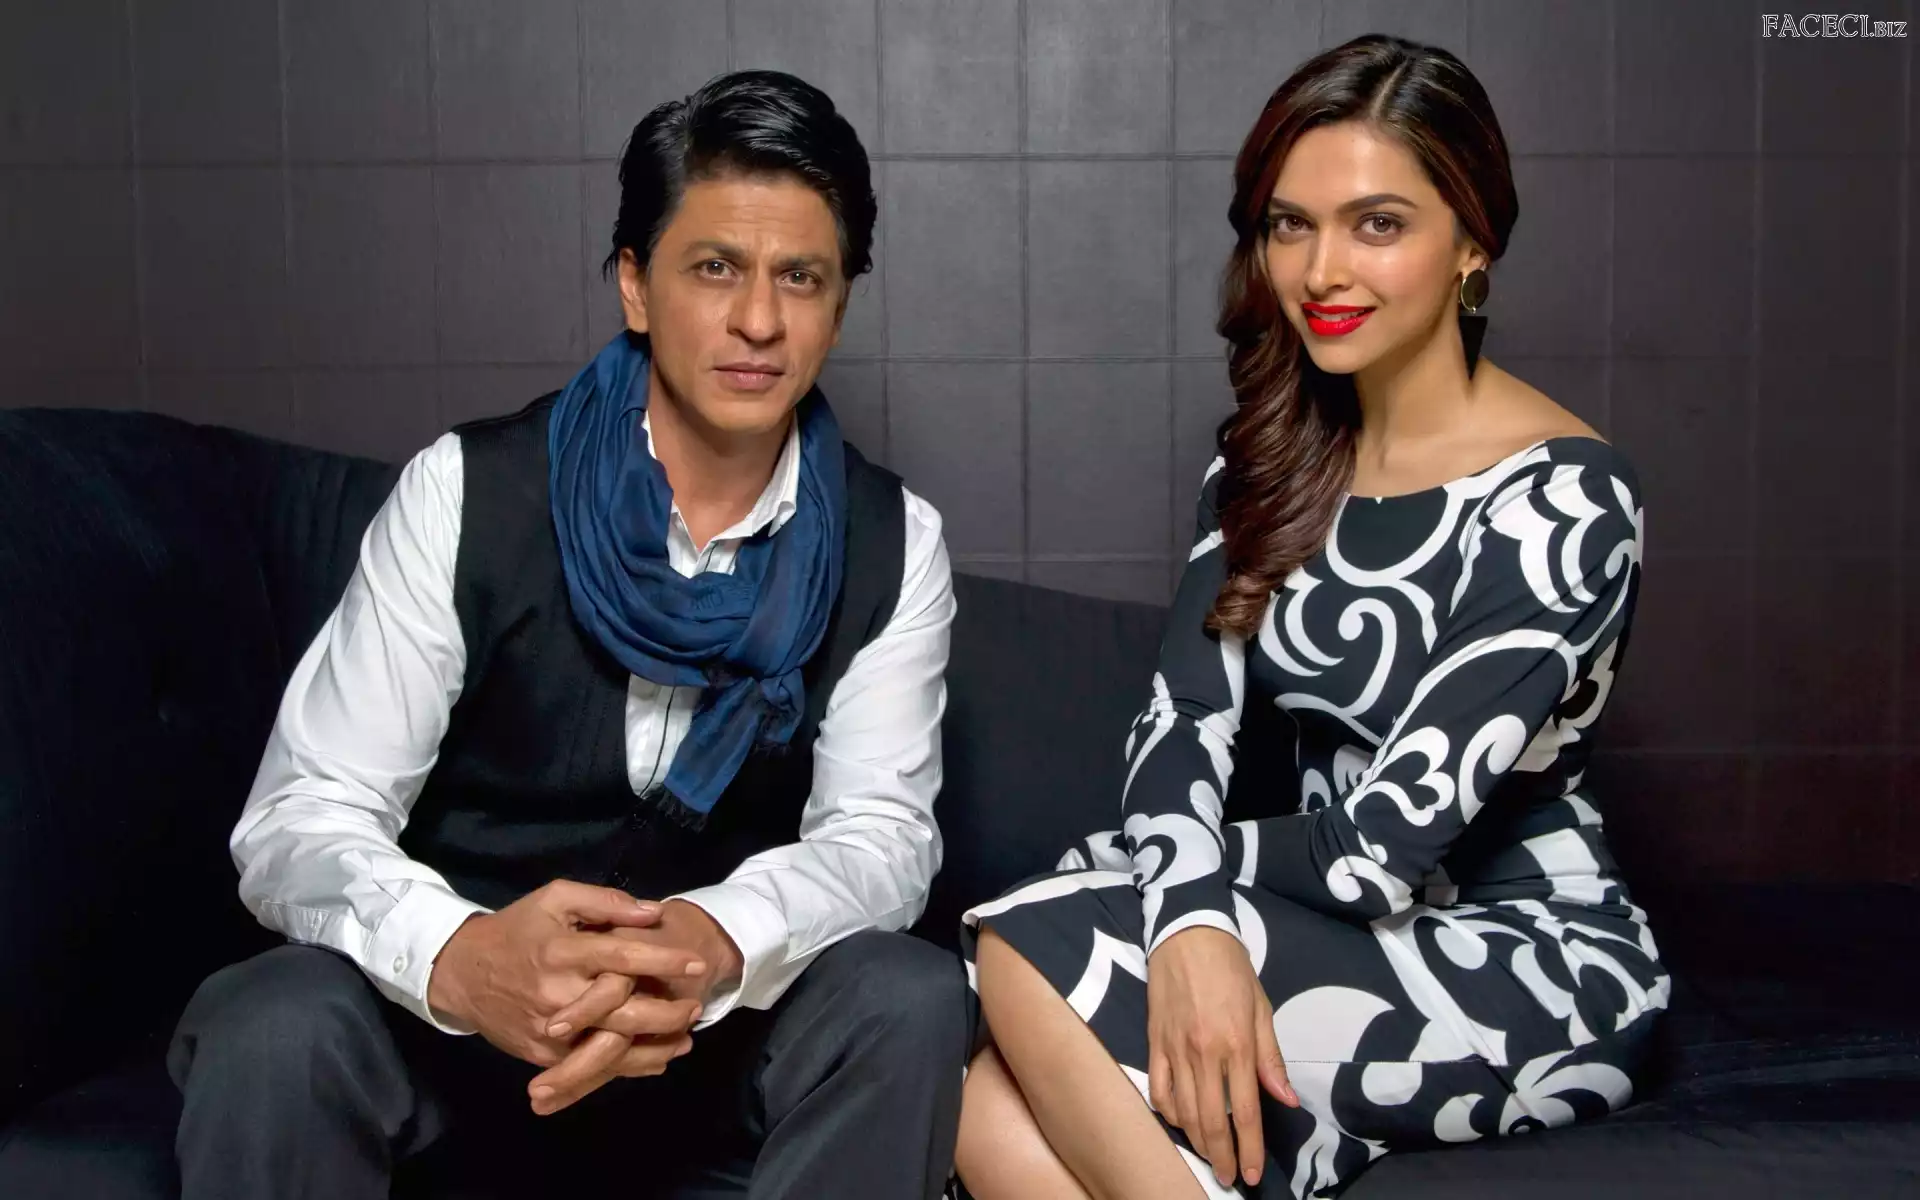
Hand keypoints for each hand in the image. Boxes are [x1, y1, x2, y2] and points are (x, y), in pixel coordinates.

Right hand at [524, 900, 743, 1114]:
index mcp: (562, 951)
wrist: (461, 973)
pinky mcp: (541, 1055)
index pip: (622, 956)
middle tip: (697, 1007)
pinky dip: (626, 1065)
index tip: (696, 962)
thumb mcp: (555, 899)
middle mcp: (556, 993)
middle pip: (622, 1010)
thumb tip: (652, 912)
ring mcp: (548, 1029)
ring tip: (685, 1040)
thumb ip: (605, 902)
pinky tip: (655, 1058)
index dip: (663, 959)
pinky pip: (590, 1066)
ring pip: (610, 1046)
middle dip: (666, 1012)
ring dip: (653, 1046)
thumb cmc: (517, 929)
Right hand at [1146, 926, 1298, 1189]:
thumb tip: (1287, 1100)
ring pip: (1184, 1111)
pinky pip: (1158, 1090)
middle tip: (1230, 1178)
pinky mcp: (1154, 1043)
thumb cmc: (1231, 968)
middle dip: (1222, 1157)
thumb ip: (1271, 1058)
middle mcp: (1204, 1052)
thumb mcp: (1262, 1007)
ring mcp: (1175, 1049)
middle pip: (1212, 1121)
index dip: (1250, 1148)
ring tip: (1210, 1157)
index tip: (1252, 1174)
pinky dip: (1169, 1114)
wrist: (1187, 933)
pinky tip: (1181, 1122)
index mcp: (1237, 1044)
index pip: (1247, 1110)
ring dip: (1197, 1142)